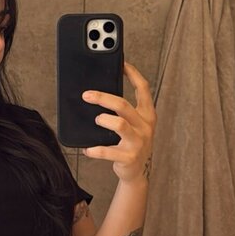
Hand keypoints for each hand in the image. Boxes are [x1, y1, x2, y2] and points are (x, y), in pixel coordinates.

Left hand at [81, 61, 155, 183]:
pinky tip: (87, 149)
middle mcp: (145, 126)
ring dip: (103, 120)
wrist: (136, 172)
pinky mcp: (128, 157)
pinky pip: (107, 151)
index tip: (122, 63)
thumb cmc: (131, 144)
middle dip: (103, 97)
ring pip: (118, 124)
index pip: (143, 89)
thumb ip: (124, 111)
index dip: (133, 74)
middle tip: (87, 95)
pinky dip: (94, 150)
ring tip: (96, 120)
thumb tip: (99, 93)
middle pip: (123, 105)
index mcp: (147, 115)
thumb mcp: (134, 125)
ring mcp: (138, 142)